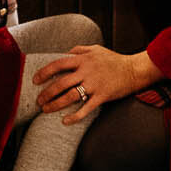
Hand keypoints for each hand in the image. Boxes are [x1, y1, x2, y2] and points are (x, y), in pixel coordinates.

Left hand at [33, 46, 163, 123]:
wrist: (134, 70)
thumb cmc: (115, 60)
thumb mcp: (96, 49)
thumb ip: (80, 50)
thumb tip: (66, 52)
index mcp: (83, 60)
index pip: (58, 64)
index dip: (44, 72)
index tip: (35, 80)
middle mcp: (86, 71)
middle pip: (61, 83)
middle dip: (47, 93)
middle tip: (39, 100)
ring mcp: (94, 84)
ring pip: (70, 96)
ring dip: (56, 104)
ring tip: (46, 109)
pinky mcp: (102, 96)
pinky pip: (86, 108)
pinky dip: (75, 116)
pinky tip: (65, 121)